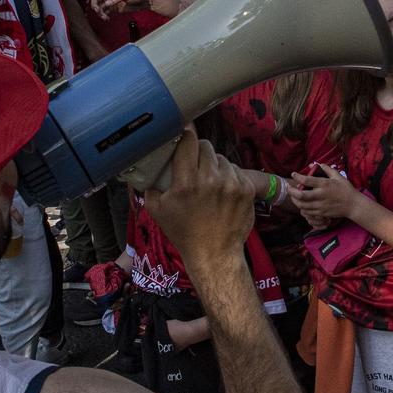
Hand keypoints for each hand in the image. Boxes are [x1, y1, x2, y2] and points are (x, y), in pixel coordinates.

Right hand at [144, 123, 254, 264]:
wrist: (214, 255)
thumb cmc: (183, 233)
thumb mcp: (156, 210)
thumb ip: (150, 184)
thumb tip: (145, 165)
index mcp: (186, 183)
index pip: (188, 141)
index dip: (185, 137)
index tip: (182, 137)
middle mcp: (210, 180)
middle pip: (206, 146)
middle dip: (199, 153)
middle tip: (195, 165)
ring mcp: (231, 184)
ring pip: (222, 158)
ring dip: (215, 165)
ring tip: (209, 182)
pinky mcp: (246, 189)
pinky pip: (236, 170)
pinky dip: (229, 176)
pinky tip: (223, 190)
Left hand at [289, 163, 361, 228]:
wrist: (353, 205)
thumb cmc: (346, 189)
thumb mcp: (338, 176)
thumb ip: (327, 169)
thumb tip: (317, 164)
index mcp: (325, 184)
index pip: (307, 180)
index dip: (298, 177)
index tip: (293, 174)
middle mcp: (321, 195)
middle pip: (301, 195)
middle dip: (292, 191)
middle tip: (288, 187)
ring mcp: (321, 205)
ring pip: (302, 205)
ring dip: (295, 201)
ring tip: (292, 196)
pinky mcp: (322, 213)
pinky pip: (308, 212)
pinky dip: (302, 208)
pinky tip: (301, 204)